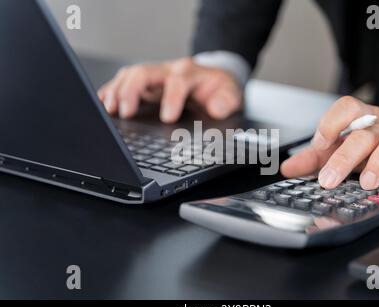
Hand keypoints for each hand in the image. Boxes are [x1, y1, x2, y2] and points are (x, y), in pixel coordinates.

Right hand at [97, 58, 242, 122]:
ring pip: (130, 75)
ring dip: (117, 91)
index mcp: (190, 74)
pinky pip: (123, 81)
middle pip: (145, 72)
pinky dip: (110, 91)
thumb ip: (226, 102)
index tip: (167, 118)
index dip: (172, 98)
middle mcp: (168, 71)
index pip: (178, 82)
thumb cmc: (217, 89)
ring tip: (108, 109)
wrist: (212, 79)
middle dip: (132, 91)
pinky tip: (102, 103)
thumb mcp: (230, 96)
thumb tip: (216, 109)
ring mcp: (154, 76)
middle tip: (125, 112)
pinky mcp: (144, 83)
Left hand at [281, 96, 378, 189]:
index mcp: (364, 120)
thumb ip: (317, 157)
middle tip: (329, 180)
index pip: (347, 108)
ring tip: (367, 183)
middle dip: (345, 157)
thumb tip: (287, 168)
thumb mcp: (347, 146)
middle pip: (364, 134)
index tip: (319, 144)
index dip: (331, 123)